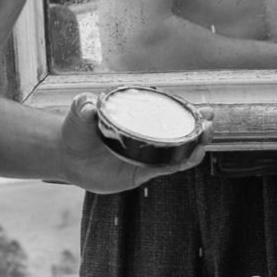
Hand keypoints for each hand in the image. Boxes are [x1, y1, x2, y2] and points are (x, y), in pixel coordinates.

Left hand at [57, 92, 213, 192]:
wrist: (66, 157)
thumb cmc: (75, 131)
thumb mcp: (79, 113)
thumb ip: (82, 105)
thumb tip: (86, 104)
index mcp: (137, 119)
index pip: (167, 113)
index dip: (188, 111)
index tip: (205, 109)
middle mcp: (145, 137)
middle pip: (179, 132)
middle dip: (199, 128)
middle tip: (210, 123)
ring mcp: (144, 155)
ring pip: (177, 152)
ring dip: (194, 147)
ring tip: (205, 140)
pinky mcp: (139, 173)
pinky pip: (164, 169)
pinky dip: (179, 164)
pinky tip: (190, 158)